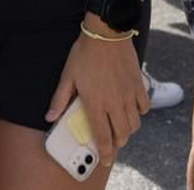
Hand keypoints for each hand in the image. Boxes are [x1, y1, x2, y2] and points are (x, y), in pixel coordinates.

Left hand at [45, 20, 148, 168]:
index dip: (105, 152)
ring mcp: (129, 95)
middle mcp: (114, 103)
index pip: (102, 136)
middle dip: (118, 142)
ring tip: (121, 127)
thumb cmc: (84, 53)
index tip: (105, 161)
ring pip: (135, 123)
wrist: (106, 33)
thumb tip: (49, 116)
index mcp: (96, 103)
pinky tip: (132, 108)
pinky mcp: (139, 85)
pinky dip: (140, 112)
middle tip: (112, 142)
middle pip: (122, 134)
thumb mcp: (67, 76)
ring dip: (129, 130)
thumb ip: (60, 99)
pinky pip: (144, 106)